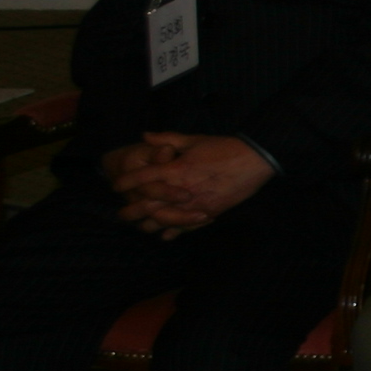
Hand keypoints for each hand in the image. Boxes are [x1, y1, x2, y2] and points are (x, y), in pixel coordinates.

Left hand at [111, 133, 273, 235]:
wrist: (255, 159)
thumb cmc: (224, 146)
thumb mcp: (194, 139)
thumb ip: (167, 139)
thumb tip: (145, 136)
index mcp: (176, 168)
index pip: (142, 178)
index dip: (125, 182)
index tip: (115, 186)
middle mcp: (181, 189)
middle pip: (147, 205)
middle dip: (131, 211)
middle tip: (121, 214)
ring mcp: (195, 204)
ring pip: (164, 221)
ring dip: (150, 224)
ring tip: (141, 226)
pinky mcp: (209, 213)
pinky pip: (186, 227)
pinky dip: (174, 232)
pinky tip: (165, 235)